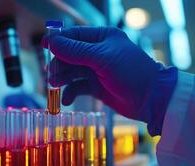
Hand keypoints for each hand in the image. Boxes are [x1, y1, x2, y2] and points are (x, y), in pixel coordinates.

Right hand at [42, 26, 176, 134]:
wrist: (151, 99)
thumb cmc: (131, 73)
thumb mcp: (102, 59)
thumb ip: (75, 51)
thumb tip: (52, 42)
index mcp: (102, 38)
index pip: (74, 36)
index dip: (58, 41)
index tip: (43, 46)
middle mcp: (98, 52)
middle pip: (70, 55)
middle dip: (59, 64)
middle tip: (49, 74)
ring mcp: (97, 70)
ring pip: (72, 72)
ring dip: (62, 79)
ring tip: (54, 86)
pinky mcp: (96, 86)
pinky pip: (78, 87)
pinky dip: (70, 93)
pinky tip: (66, 100)